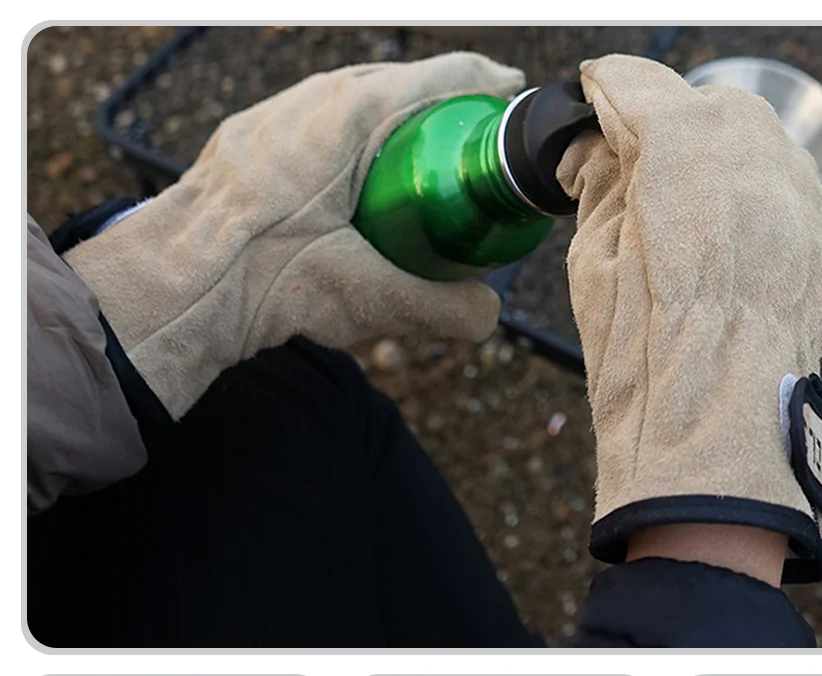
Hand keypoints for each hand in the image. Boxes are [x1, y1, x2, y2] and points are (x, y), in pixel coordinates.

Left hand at [64, 53, 524, 418]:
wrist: (176, 286)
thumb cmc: (267, 279)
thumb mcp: (371, 299)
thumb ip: (443, 309)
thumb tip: (487, 316)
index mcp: (352, 113)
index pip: (442, 80)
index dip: (487, 88)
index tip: (511, 105)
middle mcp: (312, 98)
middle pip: (398, 90)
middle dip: (440, 116)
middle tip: (468, 152)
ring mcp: (275, 116)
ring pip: (352, 107)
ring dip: (390, 133)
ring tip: (412, 175)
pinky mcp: (249, 143)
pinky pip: (315, 129)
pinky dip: (348, 151)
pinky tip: (351, 195)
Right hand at [558, 55, 821, 580]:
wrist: (713, 438)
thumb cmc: (644, 365)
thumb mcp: (593, 267)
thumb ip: (600, 189)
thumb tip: (599, 153)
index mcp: (683, 158)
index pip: (641, 89)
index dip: (610, 95)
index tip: (595, 103)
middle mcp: (755, 162)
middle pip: (707, 107)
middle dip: (668, 124)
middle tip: (633, 162)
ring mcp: (799, 201)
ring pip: (756, 141)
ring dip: (714, 157)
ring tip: (680, 205)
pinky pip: (785, 188)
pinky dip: (750, 195)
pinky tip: (722, 237)